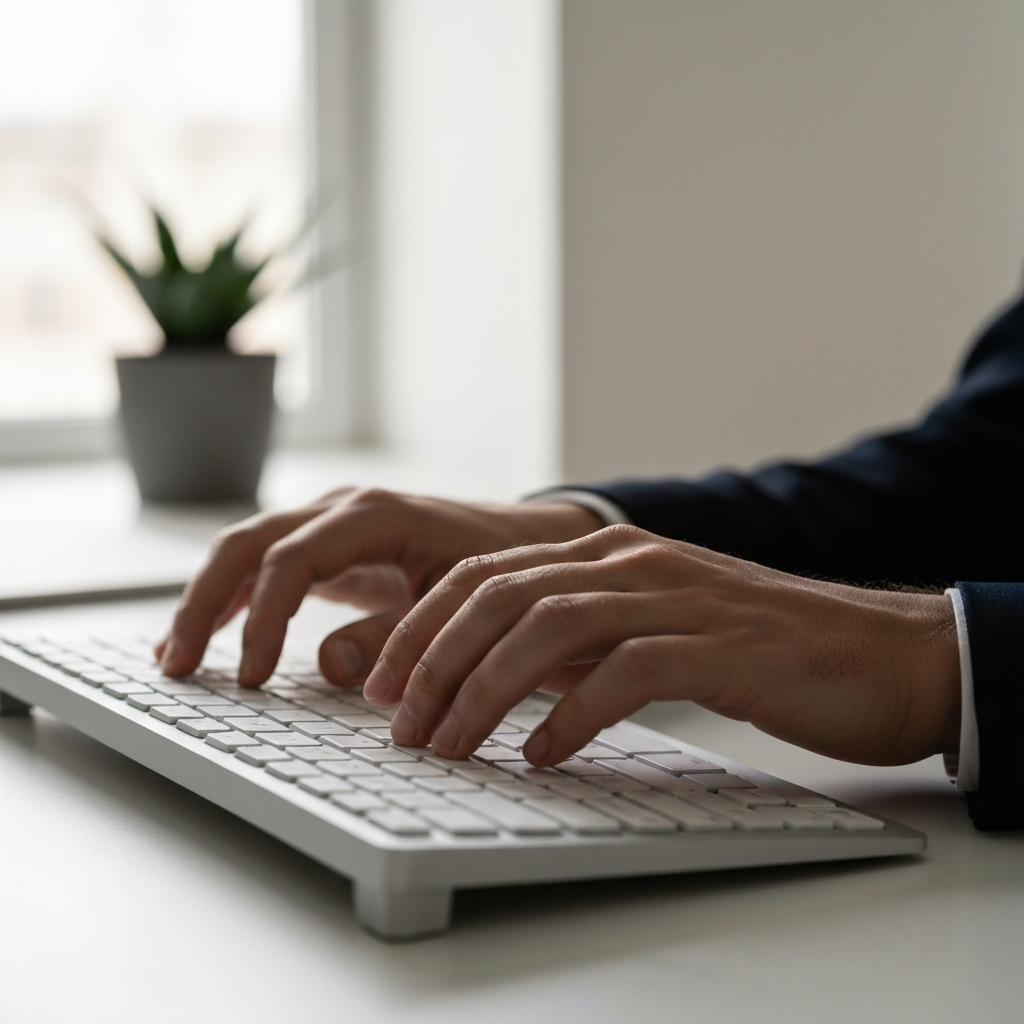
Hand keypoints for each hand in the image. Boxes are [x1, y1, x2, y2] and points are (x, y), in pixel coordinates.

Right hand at [155, 487, 602, 686]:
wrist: (527, 542)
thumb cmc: (501, 569)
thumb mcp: (457, 606)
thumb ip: (398, 636)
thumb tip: (329, 669)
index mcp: (373, 515)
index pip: (291, 559)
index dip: (263, 617)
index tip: (252, 676)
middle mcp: (343, 509)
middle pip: (248, 544)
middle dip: (205, 602)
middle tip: (179, 665)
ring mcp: (333, 523)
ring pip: (247, 550)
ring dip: (209, 600)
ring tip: (175, 658)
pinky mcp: (333, 546)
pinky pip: (267, 566)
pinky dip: (235, 599)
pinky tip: (211, 637)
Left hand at [366, 524, 960, 766]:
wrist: (876, 653)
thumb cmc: (751, 651)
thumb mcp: (645, 631)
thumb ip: (576, 640)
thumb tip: (492, 678)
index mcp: (606, 554)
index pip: (486, 576)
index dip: (423, 627)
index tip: (382, 684)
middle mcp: (632, 563)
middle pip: (501, 594)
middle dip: (435, 660)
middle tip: (400, 725)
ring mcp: (676, 598)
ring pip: (550, 626)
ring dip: (485, 691)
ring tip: (448, 746)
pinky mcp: (720, 646)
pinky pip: (626, 672)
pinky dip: (573, 713)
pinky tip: (542, 753)